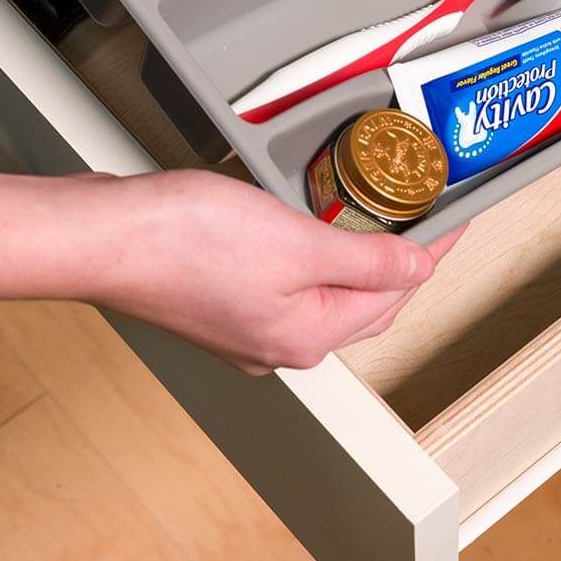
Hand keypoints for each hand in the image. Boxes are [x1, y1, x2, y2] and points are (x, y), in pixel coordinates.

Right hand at [0, 169, 465, 373]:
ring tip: (377, 218)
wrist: (104, 237)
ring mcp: (247, 328)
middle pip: (364, 303)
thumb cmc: (185, 239)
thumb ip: (364, 258)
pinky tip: (312, 230)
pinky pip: (290, 285)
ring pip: (326, 295)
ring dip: (357, 259)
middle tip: (423, 216)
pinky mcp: (220, 303)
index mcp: (307, 335)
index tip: (455, 220)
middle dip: (399, 261)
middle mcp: (280, 344)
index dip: (432, 250)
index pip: (395, 292)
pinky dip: (315, 259)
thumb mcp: (296, 241)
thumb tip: (417, 268)